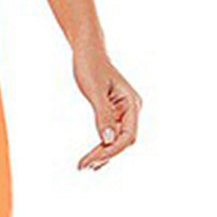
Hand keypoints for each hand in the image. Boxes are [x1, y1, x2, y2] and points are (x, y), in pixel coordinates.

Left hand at [73, 43, 141, 170]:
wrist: (88, 51)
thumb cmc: (91, 66)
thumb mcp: (94, 91)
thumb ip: (102, 115)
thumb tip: (107, 140)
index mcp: (132, 104)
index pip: (127, 136)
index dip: (112, 150)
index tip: (94, 160)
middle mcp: (131, 110)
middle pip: (123, 140)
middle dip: (105, 154)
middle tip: (84, 166)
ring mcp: (124, 112)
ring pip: (117, 140)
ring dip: (103, 153)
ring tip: (86, 166)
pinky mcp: (114, 113)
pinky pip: (111, 134)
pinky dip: (102, 146)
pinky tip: (93, 158)